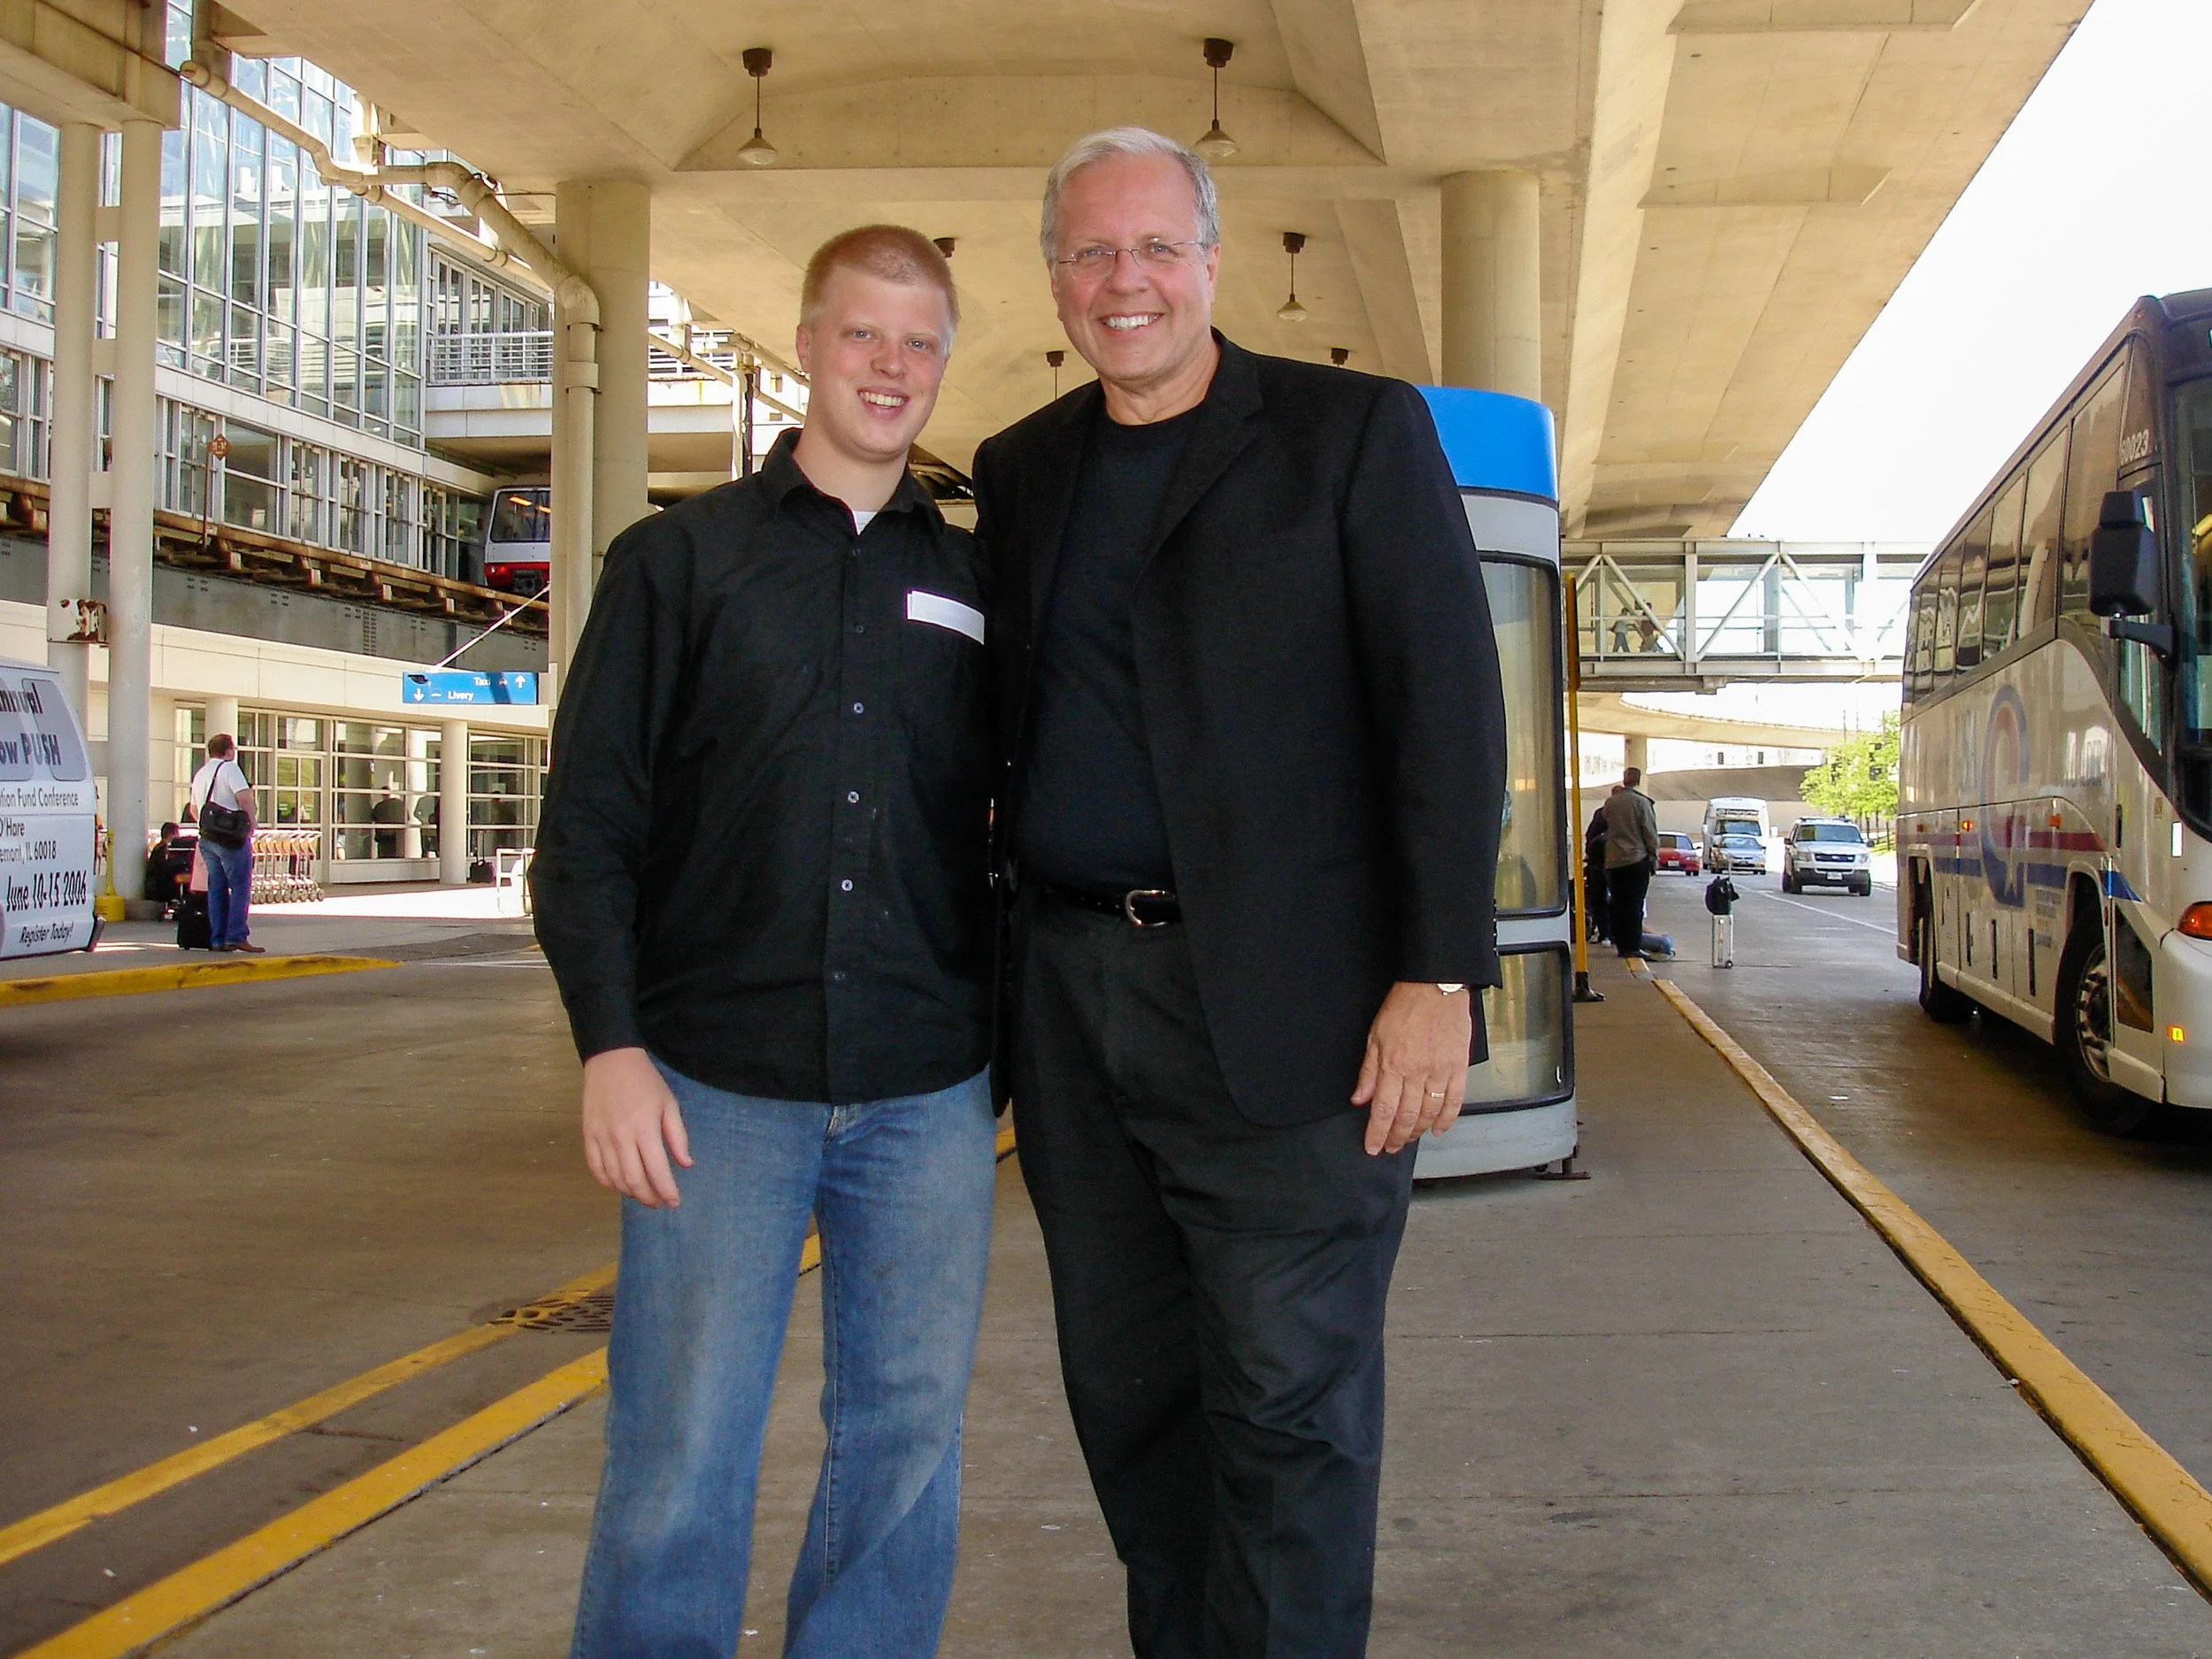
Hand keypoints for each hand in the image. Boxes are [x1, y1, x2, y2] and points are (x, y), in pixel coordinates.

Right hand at [580, 1047, 692, 1206]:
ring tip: (643, 1194)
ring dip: (630, 1192)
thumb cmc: (646, 1082)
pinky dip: (607, 1182)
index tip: (674, 1202)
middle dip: (649, 1197)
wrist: (611, 1061)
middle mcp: (621, 1137)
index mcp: (645, 1128)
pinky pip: (595, 1168)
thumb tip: (686, 1165)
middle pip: (634, 1180)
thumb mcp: (669, 1104)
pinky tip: (620, 1185)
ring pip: (614, 1178)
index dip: (666, 1191)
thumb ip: (678, 1136)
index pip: (657, 1170)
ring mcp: (601, 1137)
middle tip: (659, 1203)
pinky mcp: (587, 1136)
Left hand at [1351, 982, 1472, 1155]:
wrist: (1436, 986)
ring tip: (1409, 1138)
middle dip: (1397, 1137)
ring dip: (1418, 1131)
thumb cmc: (1404, 1006)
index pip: (1383, 1110)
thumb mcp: (1374, 1036)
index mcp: (1393, 1065)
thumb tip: (1359, 1099)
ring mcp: (1440, 1072)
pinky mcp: (1459, 1067)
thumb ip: (1368, 1072)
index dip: (1377, 1133)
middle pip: (1406, 1116)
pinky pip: (1455, 1101)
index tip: (1373, 1147)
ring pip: (1430, 1113)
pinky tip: (1438, 1129)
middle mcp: (1417, 1073)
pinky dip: (1447, 1119)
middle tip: (1391, 1148)